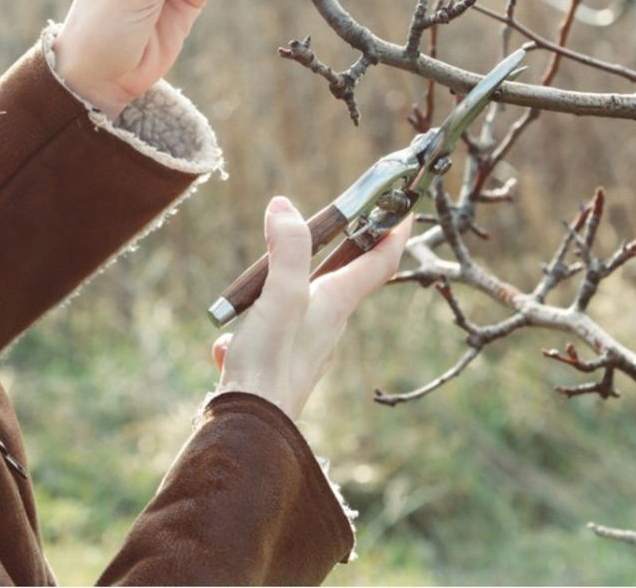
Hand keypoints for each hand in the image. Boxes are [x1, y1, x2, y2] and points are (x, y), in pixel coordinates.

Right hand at [212, 197, 412, 422]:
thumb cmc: (270, 363)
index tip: (407, 206)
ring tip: (252, 293)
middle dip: (341, 250)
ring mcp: (306, 348)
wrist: (250, 430)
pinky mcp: (281, 365)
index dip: (395, 231)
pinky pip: (268, 336)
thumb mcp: (280, 296)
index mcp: (336, 303)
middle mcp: (329, 325)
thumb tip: (284, 207)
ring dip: (280, 290)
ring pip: (300, 307)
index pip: (380, 262)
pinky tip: (227, 345)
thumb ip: (287, 250)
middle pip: (344, 279)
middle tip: (333, 223)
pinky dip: (250, 331)